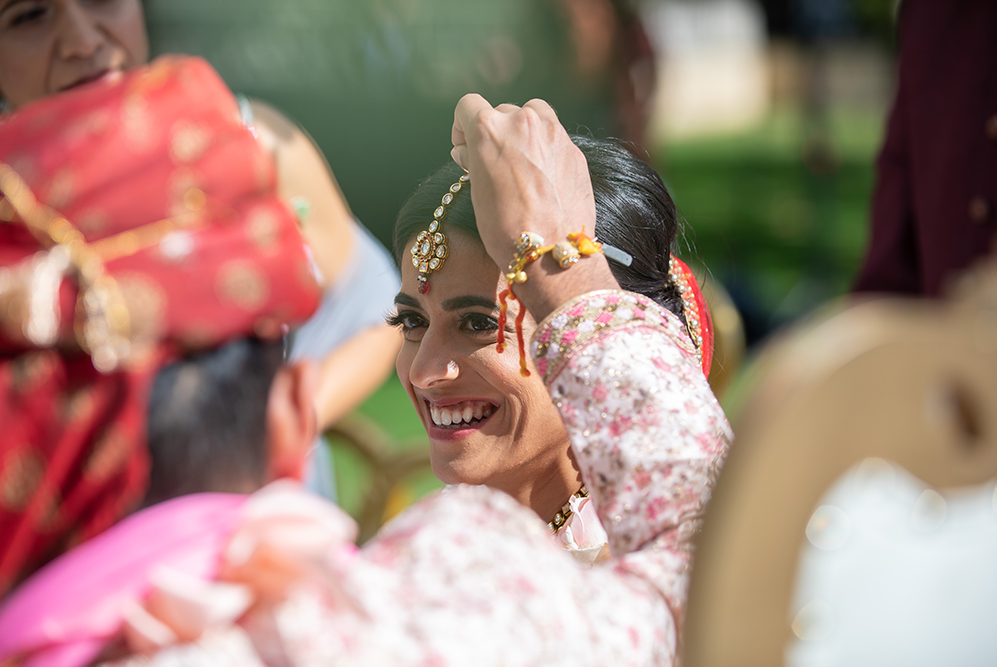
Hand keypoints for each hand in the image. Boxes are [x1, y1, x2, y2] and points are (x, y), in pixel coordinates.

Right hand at [450, 95, 594, 267]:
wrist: (551, 251)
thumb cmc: (506, 227)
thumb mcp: (477, 192)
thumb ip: (474, 162)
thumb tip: (468, 151)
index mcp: (489, 129)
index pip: (468, 106)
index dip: (462, 126)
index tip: (465, 145)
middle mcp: (522, 122)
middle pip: (502, 112)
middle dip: (496, 134)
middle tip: (494, 163)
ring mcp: (553, 132)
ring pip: (534, 115)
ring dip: (524, 132)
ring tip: (521, 163)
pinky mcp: (574, 149)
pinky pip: (554, 138)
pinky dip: (546, 150)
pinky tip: (543, 178)